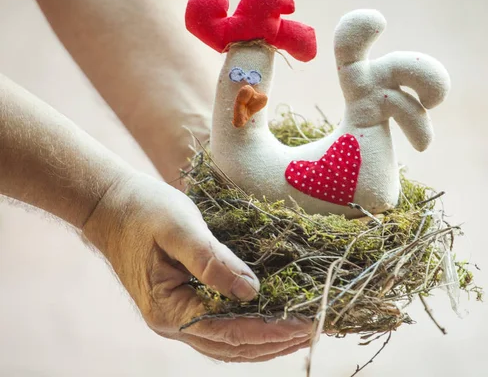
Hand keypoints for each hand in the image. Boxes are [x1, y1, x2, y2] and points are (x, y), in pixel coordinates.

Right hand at [82, 172, 311, 361]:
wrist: (110, 205)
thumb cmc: (143, 210)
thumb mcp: (180, 228)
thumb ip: (212, 262)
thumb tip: (251, 292)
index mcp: (168, 309)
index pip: (230, 332)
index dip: (271, 331)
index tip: (305, 324)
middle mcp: (171, 322)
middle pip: (232, 347)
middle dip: (275, 342)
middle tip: (314, 331)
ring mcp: (175, 316)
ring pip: (227, 343)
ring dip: (264, 342)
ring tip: (299, 333)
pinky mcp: (181, 303)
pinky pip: (219, 327)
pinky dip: (248, 329)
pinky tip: (269, 322)